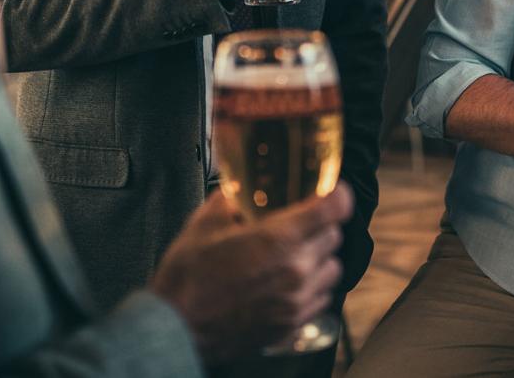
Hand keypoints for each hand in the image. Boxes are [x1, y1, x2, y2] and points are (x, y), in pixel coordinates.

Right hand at [152, 183, 352, 363]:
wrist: (176, 327)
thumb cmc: (187, 277)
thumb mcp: (204, 222)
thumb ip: (230, 199)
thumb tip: (240, 186)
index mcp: (278, 240)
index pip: (332, 210)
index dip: (336, 194)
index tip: (333, 190)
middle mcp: (296, 270)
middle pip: (334, 236)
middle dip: (320, 224)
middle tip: (301, 220)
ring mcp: (296, 301)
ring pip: (332, 268)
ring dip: (320, 256)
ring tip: (296, 252)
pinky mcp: (292, 324)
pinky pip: (321, 297)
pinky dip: (313, 285)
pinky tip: (290, 280)